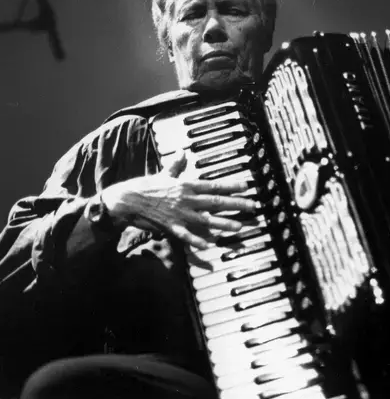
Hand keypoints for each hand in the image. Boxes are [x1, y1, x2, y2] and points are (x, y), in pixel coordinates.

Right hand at [101, 150, 256, 248]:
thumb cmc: (145, 186)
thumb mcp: (163, 174)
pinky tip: (209, 245)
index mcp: (186, 185)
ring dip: (224, 223)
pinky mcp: (171, 226)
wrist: (126, 200)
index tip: (247, 186)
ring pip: (207, 219)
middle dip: (236, 204)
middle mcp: (187, 199)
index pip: (214, 185)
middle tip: (253, 207)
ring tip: (240, 226)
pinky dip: (197, 240)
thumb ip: (176, 165)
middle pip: (216, 202)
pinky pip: (187, 235)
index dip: (232, 185)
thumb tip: (183, 153)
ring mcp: (180, 214)